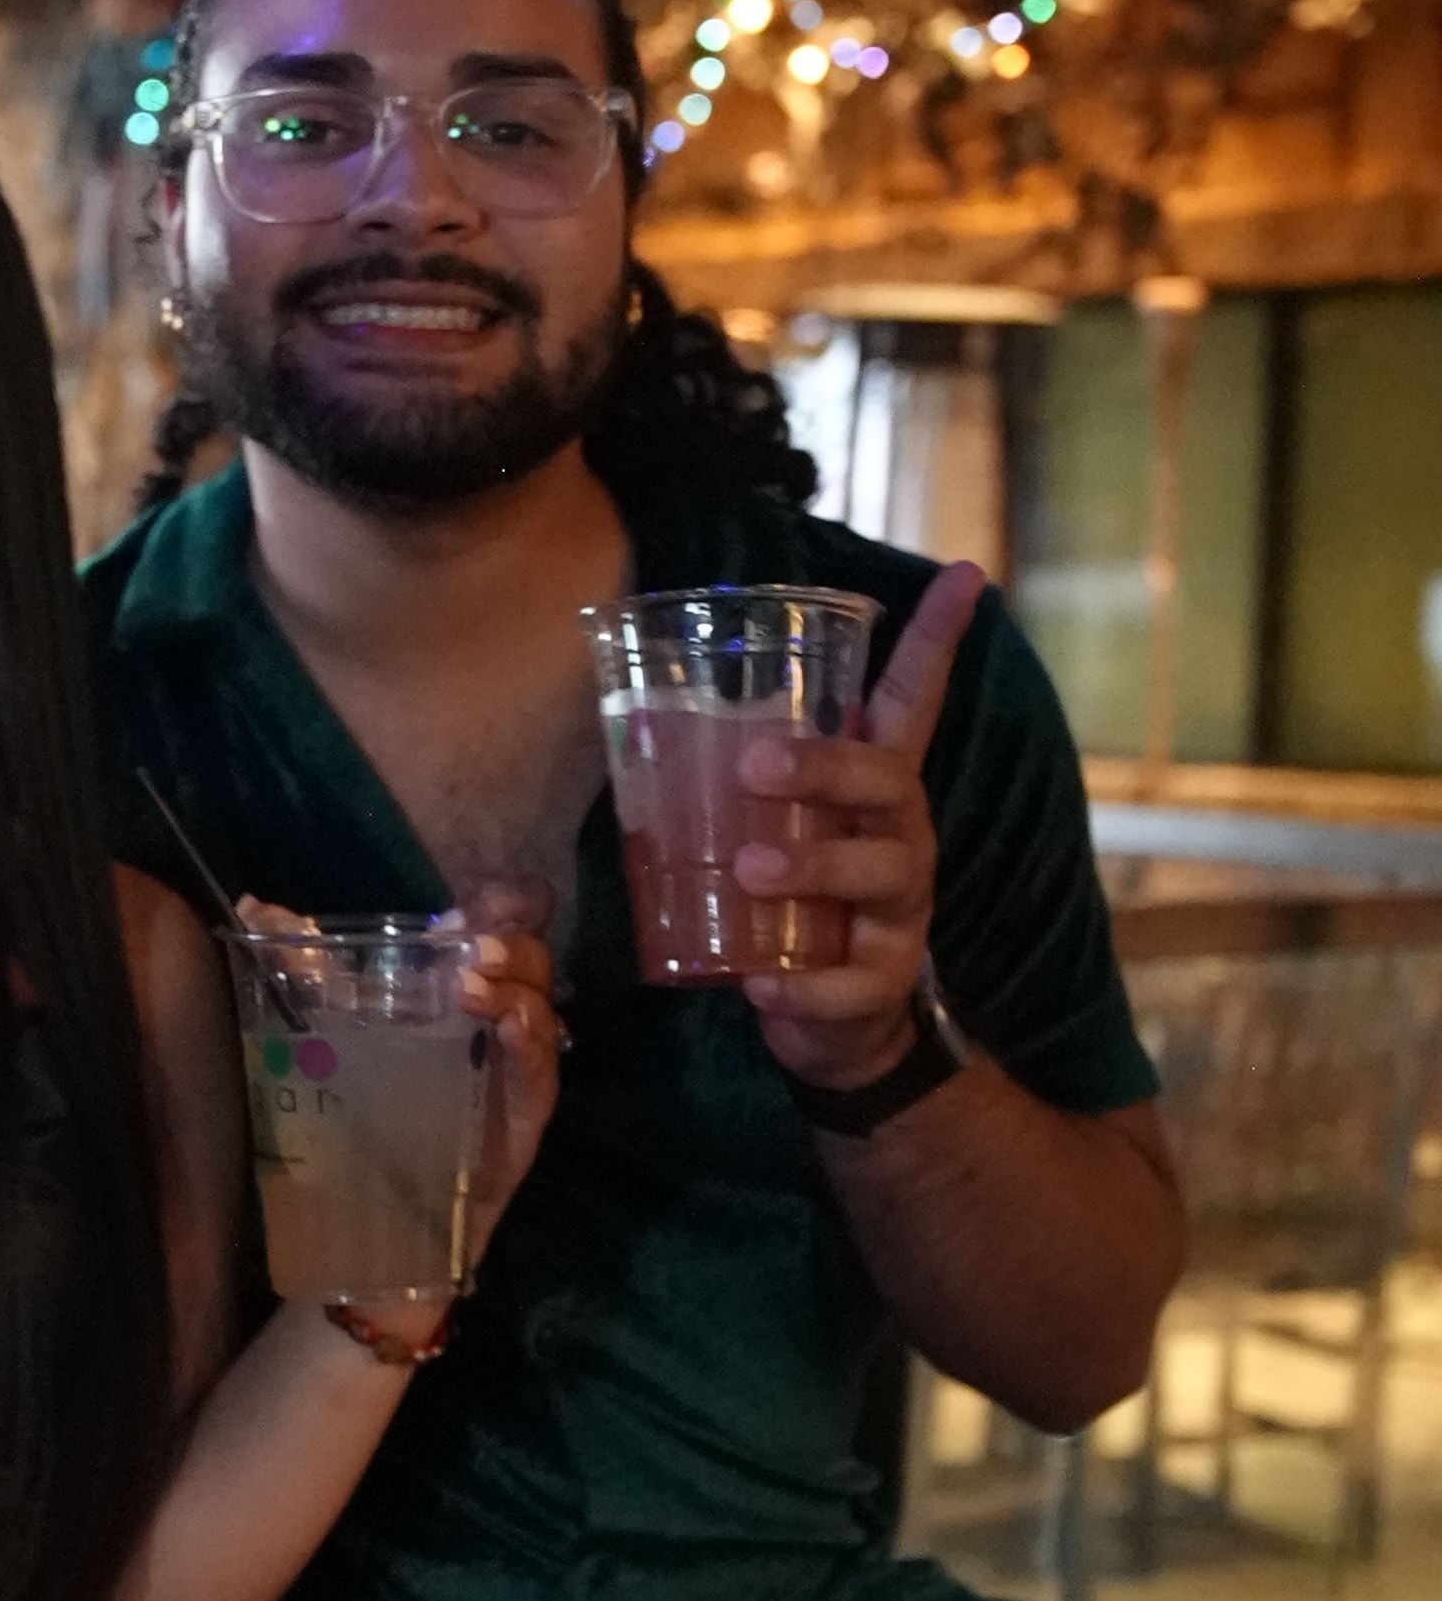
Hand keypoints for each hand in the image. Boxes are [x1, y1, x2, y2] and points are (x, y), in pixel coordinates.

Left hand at [236, 893, 563, 1344]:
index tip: (498, 894)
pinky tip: (508, 1028)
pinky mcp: (523, 1120)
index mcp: (457, 989)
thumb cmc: (360, 1115)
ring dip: (515, 985)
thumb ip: (299, 971)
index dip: (507, 902)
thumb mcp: (326, 1033)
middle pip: (529, 958)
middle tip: (470, 947)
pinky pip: (540, 1073)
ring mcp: (516, 1069)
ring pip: (541, 1008)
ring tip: (473, 984)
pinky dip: (529, 1043)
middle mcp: (496, 1020)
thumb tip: (258, 907)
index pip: (499, 928)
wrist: (373, 1217)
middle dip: (508, 939)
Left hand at [733, 557, 983, 1088]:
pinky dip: (804, 987)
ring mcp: (901, 910)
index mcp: (875, 788)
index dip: (938, 640)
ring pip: (875, 873)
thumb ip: (736, 782)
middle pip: (887, 782)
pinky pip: (851, 981)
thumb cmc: (797, 906)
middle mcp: (901, 836)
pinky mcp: (885, 980)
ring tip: (745, 871)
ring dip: (810, 867)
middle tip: (755, 766)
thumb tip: (635, 714)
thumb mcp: (777, 831)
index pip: (913, 702)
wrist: (836, 1027)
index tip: (964, 573)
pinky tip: (763, 987)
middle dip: (825, 766)